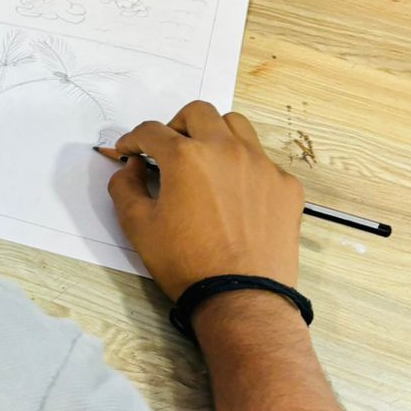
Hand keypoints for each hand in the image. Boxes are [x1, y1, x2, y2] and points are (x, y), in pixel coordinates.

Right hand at [99, 102, 303, 300]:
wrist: (241, 298)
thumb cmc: (186, 263)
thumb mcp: (138, 227)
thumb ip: (125, 187)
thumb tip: (132, 167)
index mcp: (185, 157)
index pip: (151, 131)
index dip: (133, 140)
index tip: (130, 151)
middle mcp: (226, 150)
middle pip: (198, 113)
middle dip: (176, 125)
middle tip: (168, 149)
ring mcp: (261, 165)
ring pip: (236, 125)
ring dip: (214, 134)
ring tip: (206, 161)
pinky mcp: (285, 186)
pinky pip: (262, 160)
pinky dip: (243, 166)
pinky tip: (235, 193)